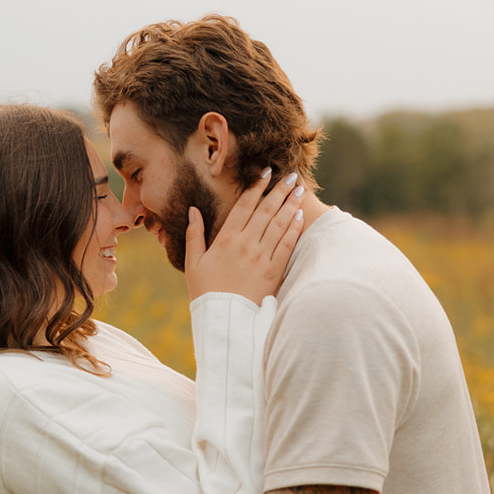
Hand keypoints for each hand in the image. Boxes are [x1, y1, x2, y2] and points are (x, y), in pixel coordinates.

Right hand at [185, 170, 303, 303]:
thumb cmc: (206, 291)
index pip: (244, 206)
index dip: (256, 187)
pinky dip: (294, 228)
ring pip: (279, 223)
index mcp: (226, 239)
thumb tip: (193, 210)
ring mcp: (262, 256)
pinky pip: (287, 244)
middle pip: (266, 210)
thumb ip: (194, 234)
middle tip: (291, 176)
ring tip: (299, 190)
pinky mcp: (274, 270)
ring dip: (290, 204)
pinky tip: (300, 215)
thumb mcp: (194, 262)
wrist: (224, 319)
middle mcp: (246, 243)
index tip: (265, 174)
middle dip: (279, 190)